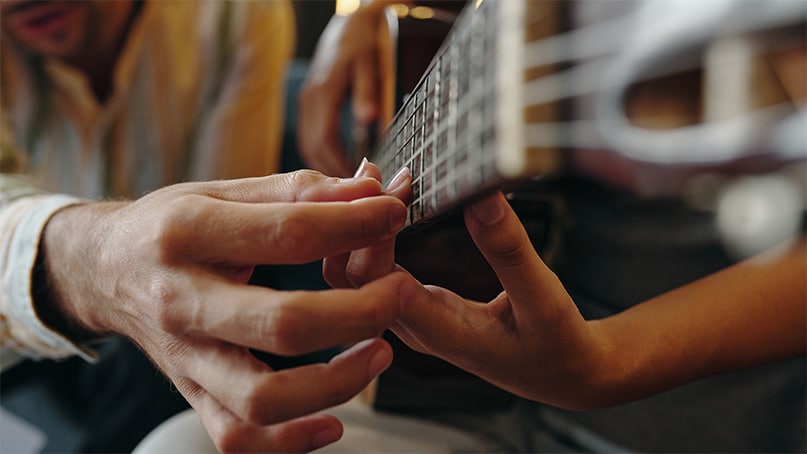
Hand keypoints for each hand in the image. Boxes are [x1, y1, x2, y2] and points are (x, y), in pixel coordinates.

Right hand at [39, 170, 410, 452]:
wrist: (101, 270)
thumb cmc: (171, 225)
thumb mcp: (222, 192)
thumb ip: (297, 191)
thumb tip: (370, 189)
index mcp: (188, 235)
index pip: (288, 234)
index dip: (354, 224)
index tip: (394, 212)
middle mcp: (182, 301)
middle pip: (284, 324)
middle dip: (359, 312)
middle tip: (401, 292)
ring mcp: (185, 357)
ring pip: (262, 398)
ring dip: (336, 384)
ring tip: (380, 353)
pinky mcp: (190, 393)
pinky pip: (238, 437)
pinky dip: (291, 440)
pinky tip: (334, 421)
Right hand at [298, 1, 400, 176]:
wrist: (346, 24)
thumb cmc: (362, 42)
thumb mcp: (369, 62)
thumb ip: (368, 91)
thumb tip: (369, 119)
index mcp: (323, 92)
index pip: (325, 140)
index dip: (339, 166)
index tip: (357, 187)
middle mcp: (309, 100)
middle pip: (313, 148)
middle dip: (332, 175)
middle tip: (355, 198)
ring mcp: (305, 104)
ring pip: (308, 146)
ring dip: (324, 169)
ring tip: (348, 189)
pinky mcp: (307, 106)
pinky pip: (309, 139)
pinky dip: (321, 157)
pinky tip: (337, 169)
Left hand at [326, 184, 600, 409]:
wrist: (562, 375)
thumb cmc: (557, 342)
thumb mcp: (544, 298)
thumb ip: (510, 251)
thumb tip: (481, 196)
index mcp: (441, 333)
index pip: (381, 287)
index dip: (375, 237)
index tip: (396, 189)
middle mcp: (413, 327)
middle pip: (352, 279)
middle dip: (355, 222)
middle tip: (377, 169)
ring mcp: (407, 316)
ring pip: (352, 274)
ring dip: (353, 224)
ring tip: (373, 174)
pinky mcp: (411, 303)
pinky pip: (370, 268)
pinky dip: (366, 231)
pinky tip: (381, 195)